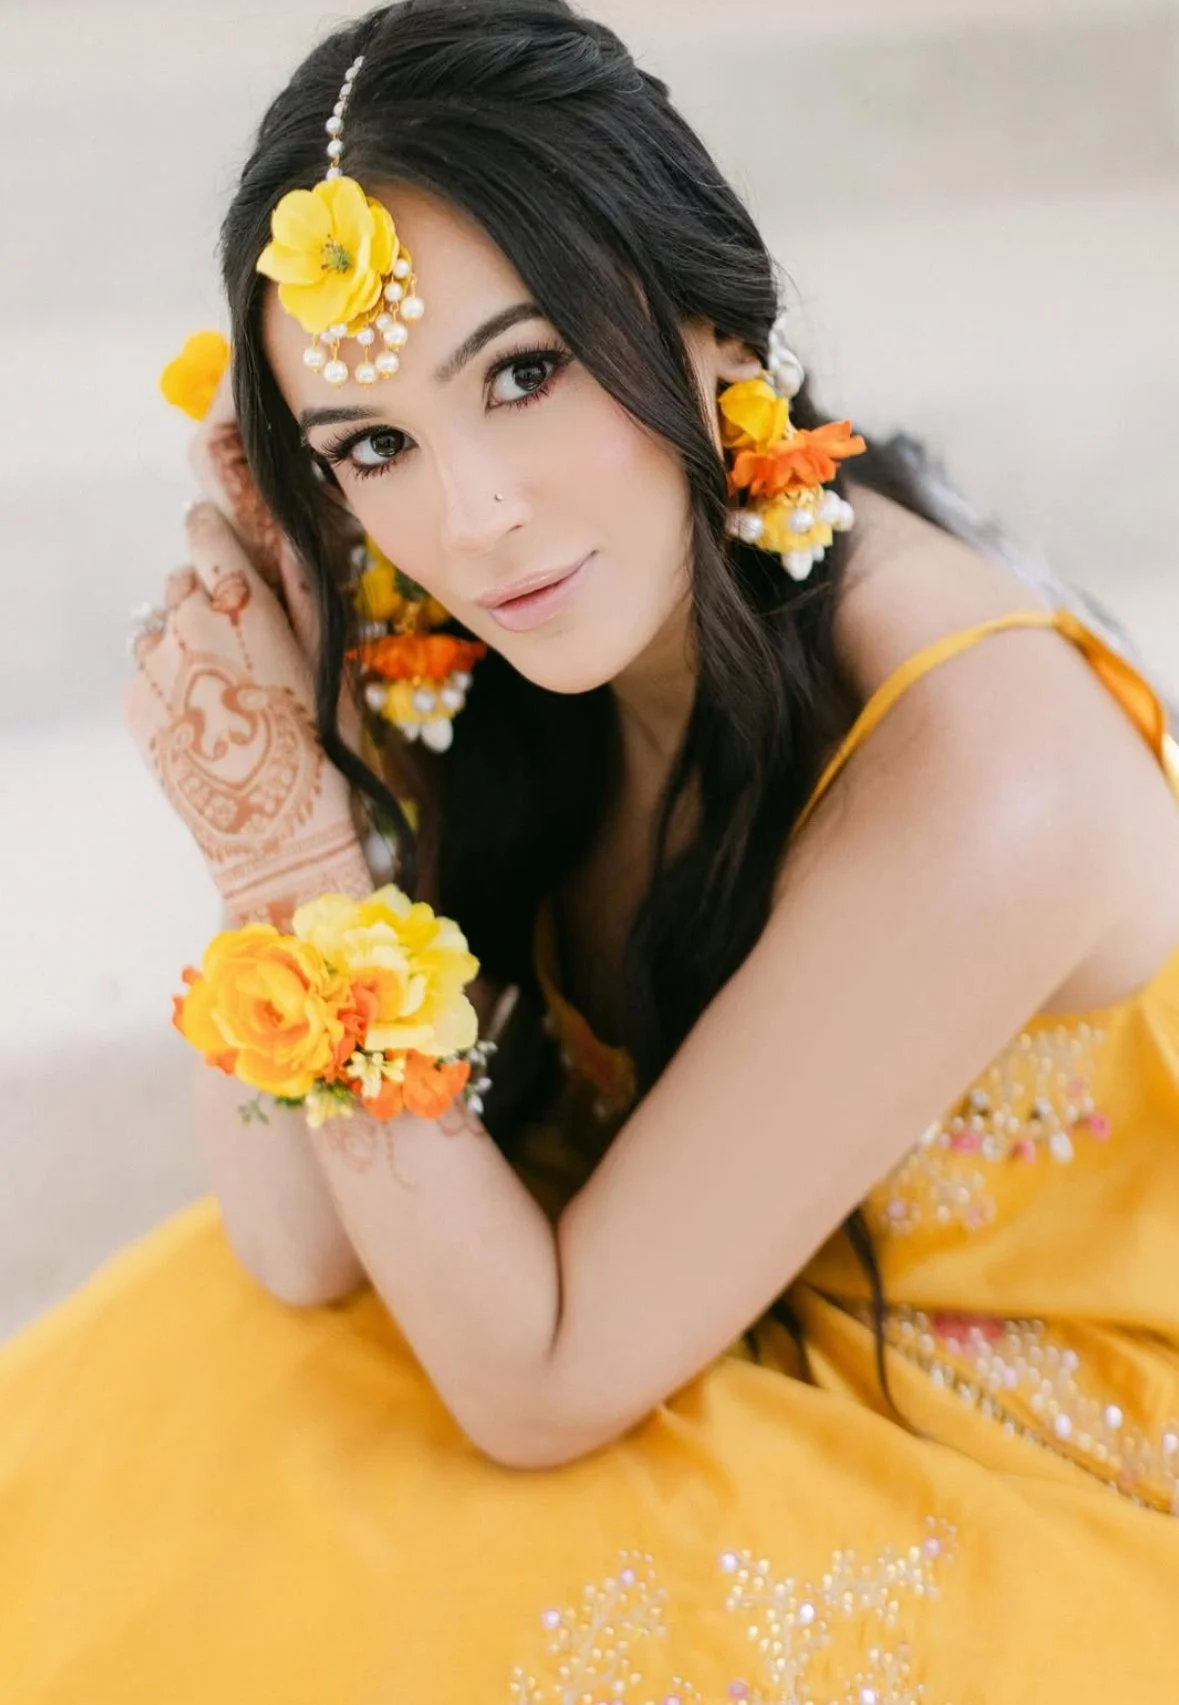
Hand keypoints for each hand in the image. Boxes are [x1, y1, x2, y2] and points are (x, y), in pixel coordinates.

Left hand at [123, 503, 372, 929]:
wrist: (275, 834)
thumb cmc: (319, 750)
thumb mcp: (329, 662)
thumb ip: (304, 592)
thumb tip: (290, 538)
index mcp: (239, 603)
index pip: (206, 532)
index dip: (212, 526)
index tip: (217, 528)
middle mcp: (186, 624)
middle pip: (182, 580)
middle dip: (206, 594)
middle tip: (240, 636)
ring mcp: (154, 668)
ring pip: (159, 628)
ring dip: (183, 640)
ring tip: (220, 685)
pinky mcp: (136, 707)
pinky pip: (147, 676)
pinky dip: (170, 683)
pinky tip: (205, 718)